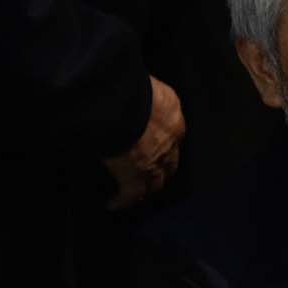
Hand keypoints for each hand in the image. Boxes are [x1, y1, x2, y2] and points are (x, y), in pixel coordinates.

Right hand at [102, 76, 184, 210]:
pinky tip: (112, 204)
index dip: (166, 142)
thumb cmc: (128, 85)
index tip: (157, 146)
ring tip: (137, 193)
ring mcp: (155, 161)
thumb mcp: (144, 83)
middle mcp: (171, 139)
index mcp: (173, 113)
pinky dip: (122, 200)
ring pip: (156, 182)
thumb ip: (142, 92)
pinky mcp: (136, 176)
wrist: (121, 101)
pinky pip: (130, 194)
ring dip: (147, 187)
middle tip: (153, 175)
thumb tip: (129, 88)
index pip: (174, 133)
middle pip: (171, 161)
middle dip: (164, 169)